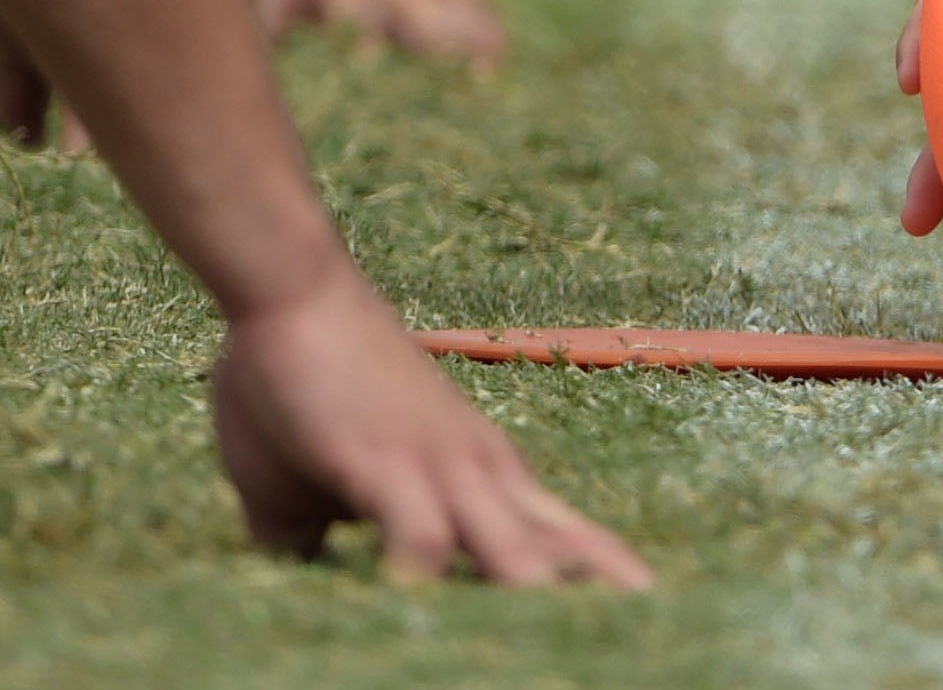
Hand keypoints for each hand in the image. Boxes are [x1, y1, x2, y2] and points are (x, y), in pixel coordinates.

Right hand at [210, 267, 654, 589]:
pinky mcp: (388, 465)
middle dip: (603, 604)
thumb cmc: (302, 380)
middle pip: (568, 554)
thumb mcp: (324, 474)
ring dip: (538, 606)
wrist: (292, 290)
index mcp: (485, 478)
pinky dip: (425, 584)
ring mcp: (444, 468)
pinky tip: (417, 616)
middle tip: (651, 633)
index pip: (566, 544)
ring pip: (517, 555)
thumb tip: (293, 574)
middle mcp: (485, 475)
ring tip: (571, 655)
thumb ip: (320, 531)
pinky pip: (420, 539)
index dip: (601, 587)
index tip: (645, 619)